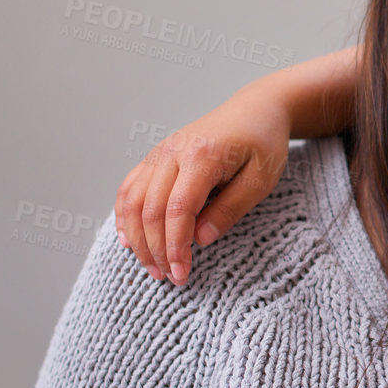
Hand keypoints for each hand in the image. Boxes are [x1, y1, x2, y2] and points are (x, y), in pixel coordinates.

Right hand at [114, 95, 291, 284]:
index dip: (175, 247)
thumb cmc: (263, 145)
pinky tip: (129, 240)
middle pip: (150, 209)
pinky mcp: (155, 156)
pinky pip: (129, 187)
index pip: (178, 210)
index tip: (182, 275)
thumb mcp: (260, 180)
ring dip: (137, 238)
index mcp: (202, 156)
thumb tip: (199, 241)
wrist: (256, 109)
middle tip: (171, 278)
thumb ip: (230, 209)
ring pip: (133, 200)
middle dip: (156, 249)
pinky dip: (125, 216)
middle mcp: (173, 152)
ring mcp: (160, 152)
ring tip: (153, 267)